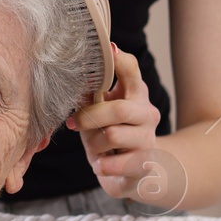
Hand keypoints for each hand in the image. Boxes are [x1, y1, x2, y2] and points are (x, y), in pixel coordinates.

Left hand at [66, 44, 161, 199]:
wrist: (133, 171)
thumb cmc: (111, 134)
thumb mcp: (99, 110)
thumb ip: (91, 92)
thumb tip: (71, 72)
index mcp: (136, 94)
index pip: (132, 71)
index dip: (120, 60)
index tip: (108, 50)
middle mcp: (147, 114)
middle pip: (119, 109)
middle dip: (90, 117)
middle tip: (73, 123)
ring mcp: (148, 139)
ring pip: (112, 136)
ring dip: (94, 144)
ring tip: (95, 147)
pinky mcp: (143, 165)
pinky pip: (114, 163)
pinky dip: (101, 164)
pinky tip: (101, 164)